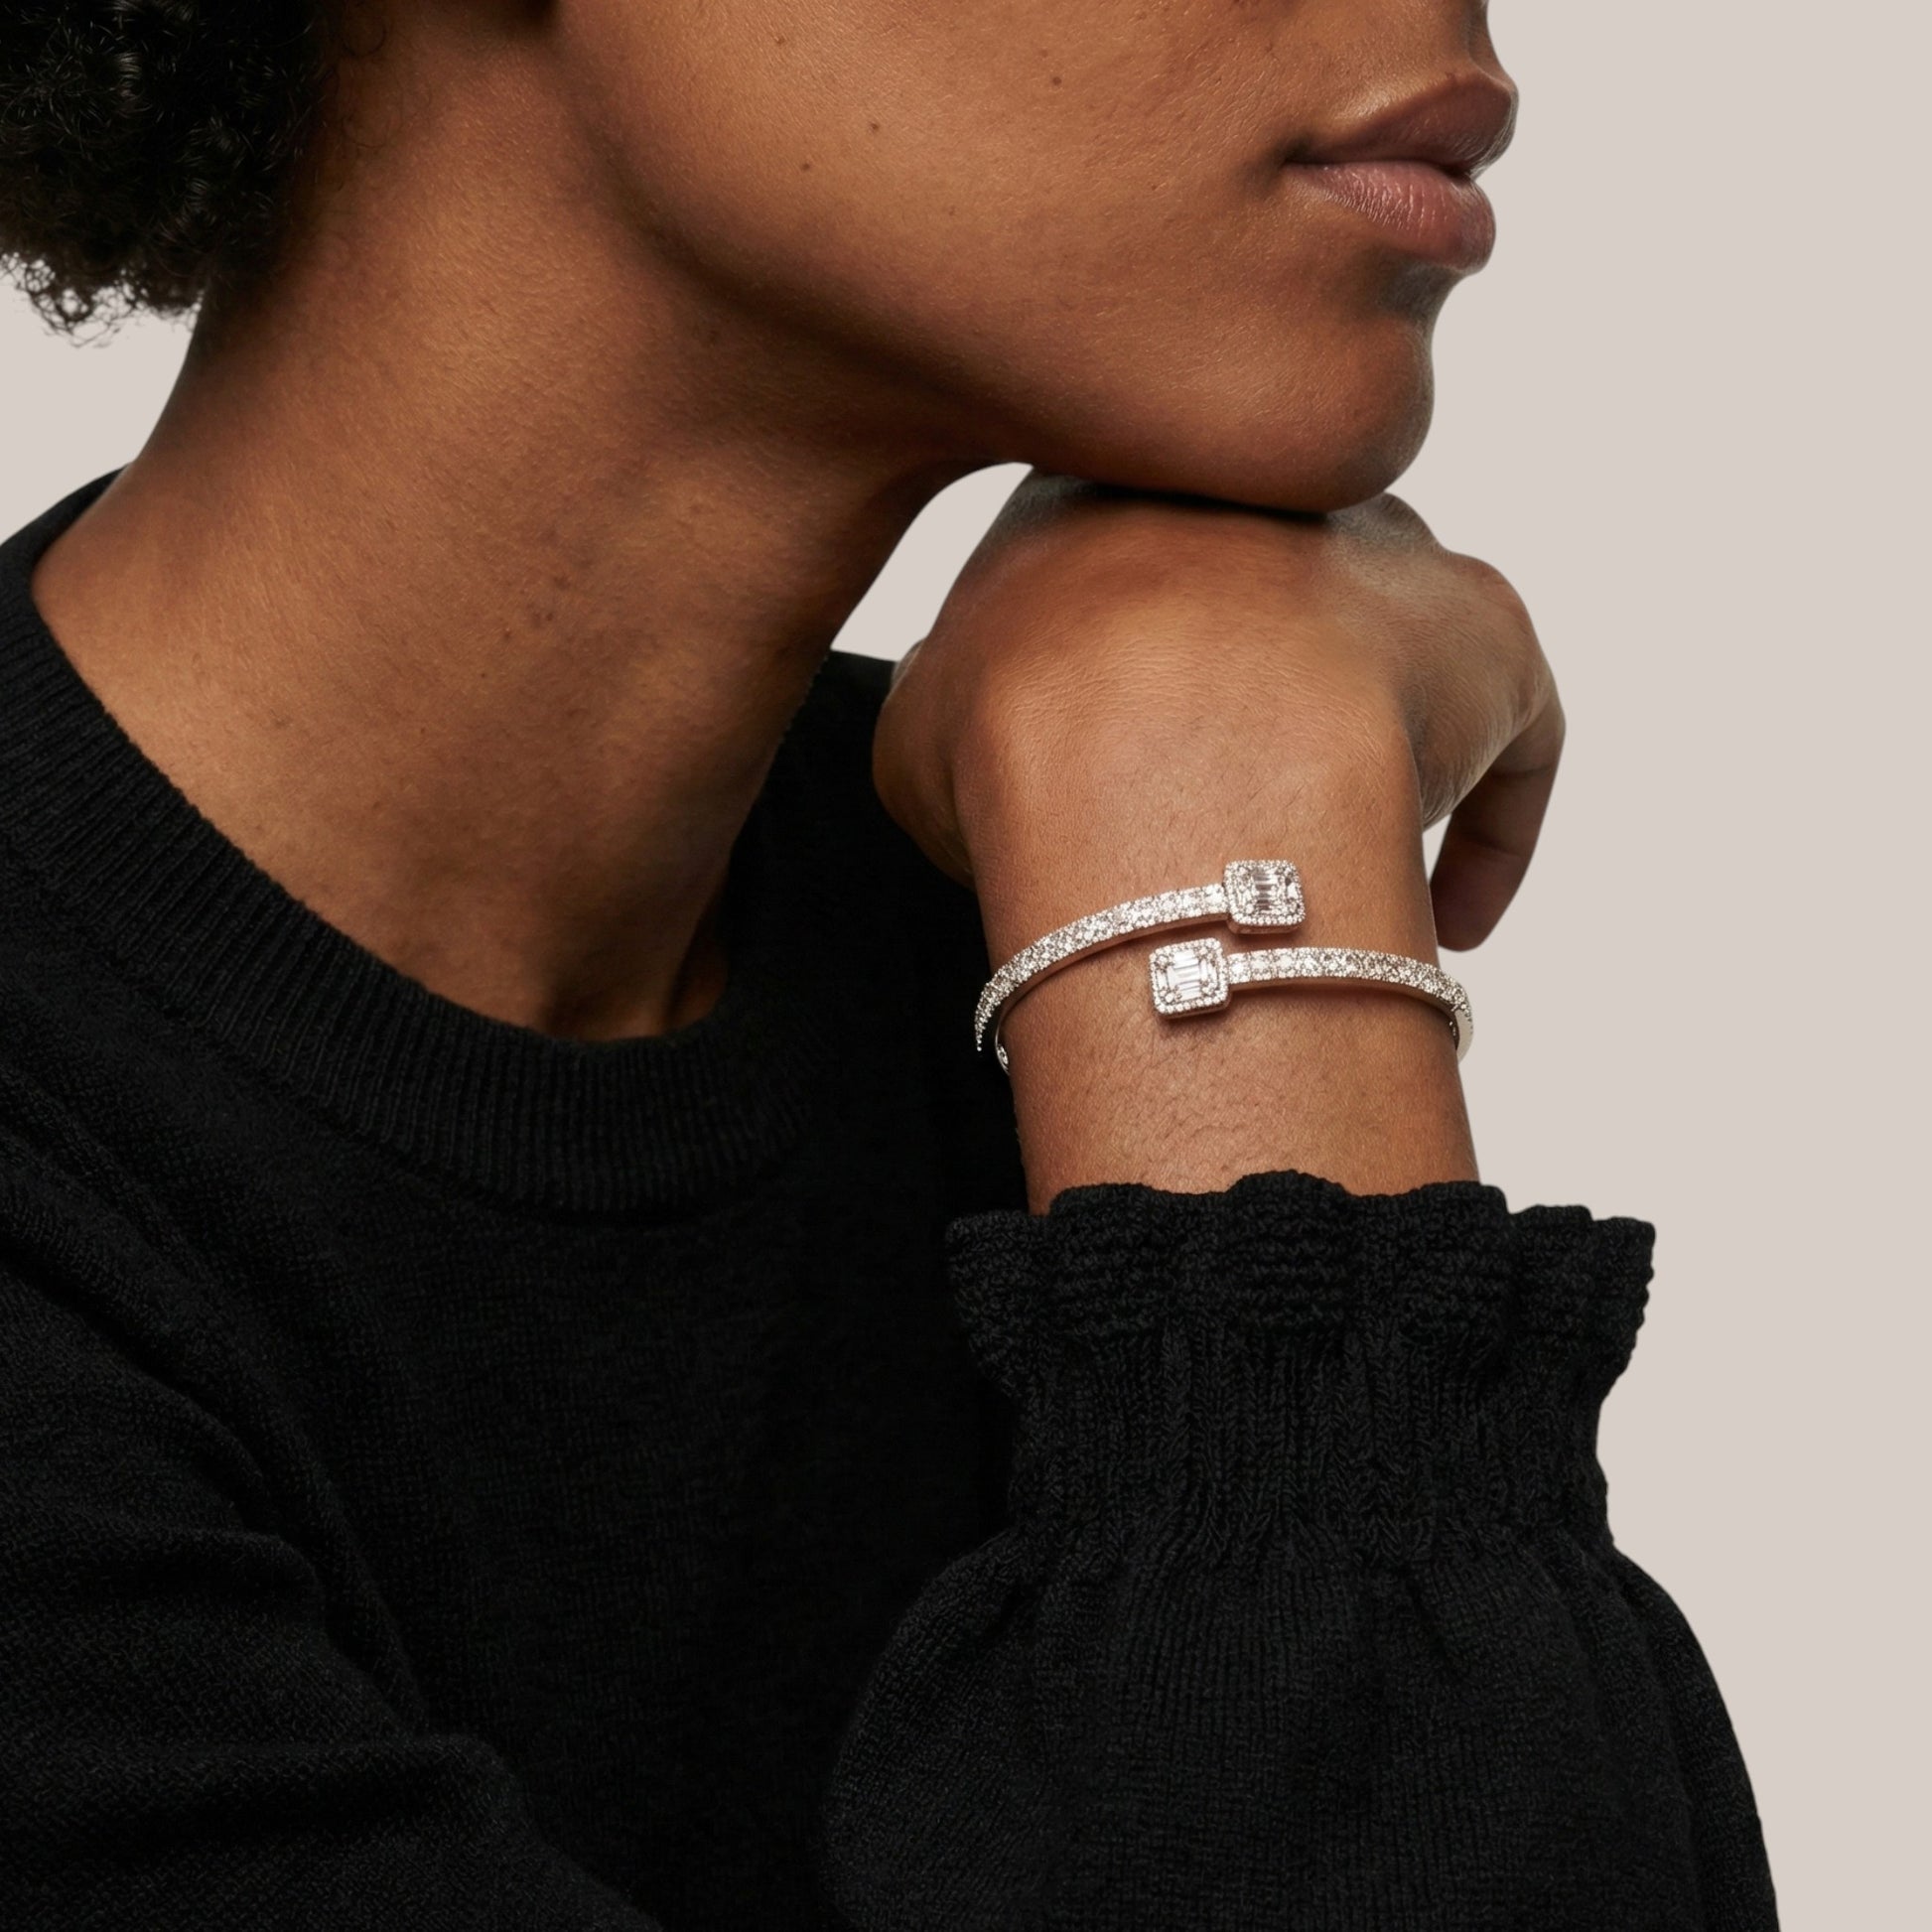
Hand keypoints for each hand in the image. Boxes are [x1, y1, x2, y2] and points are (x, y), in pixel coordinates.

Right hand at [873, 474, 1561, 958]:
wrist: (1153, 749)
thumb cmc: (1016, 739)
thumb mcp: (917, 726)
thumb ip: (950, 707)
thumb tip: (974, 725)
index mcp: (1108, 482)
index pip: (1120, 558)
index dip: (1113, 678)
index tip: (1111, 770)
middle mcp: (1255, 487)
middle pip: (1259, 590)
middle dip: (1238, 698)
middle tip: (1214, 815)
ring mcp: (1378, 544)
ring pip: (1384, 642)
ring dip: (1365, 750)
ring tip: (1329, 869)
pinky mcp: (1484, 626)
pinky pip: (1509, 726)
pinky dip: (1487, 825)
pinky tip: (1450, 919)